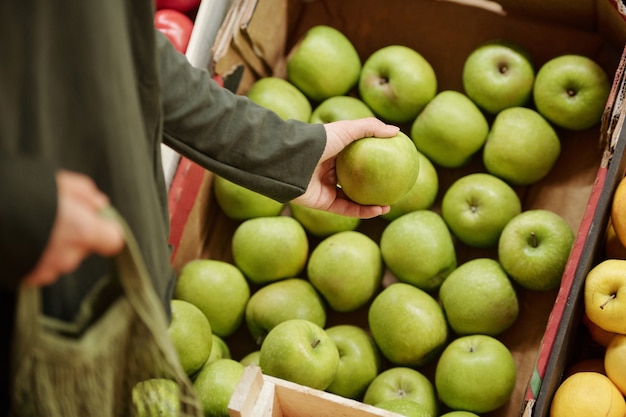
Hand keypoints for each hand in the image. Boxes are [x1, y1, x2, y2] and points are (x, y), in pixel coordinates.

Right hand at [22, 171, 124, 286]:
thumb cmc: (17, 192)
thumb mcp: (57, 183)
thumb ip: (85, 194)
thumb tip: (101, 205)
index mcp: (81, 230)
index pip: (113, 241)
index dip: (104, 229)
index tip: (94, 219)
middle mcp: (66, 256)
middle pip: (83, 248)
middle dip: (73, 234)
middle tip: (52, 216)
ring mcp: (44, 271)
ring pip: (60, 259)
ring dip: (51, 246)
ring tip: (30, 225)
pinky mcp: (25, 278)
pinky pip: (39, 268)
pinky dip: (33, 256)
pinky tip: (20, 239)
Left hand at [292, 117, 398, 217]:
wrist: (294, 161)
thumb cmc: (319, 141)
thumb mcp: (347, 129)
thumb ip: (370, 128)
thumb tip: (397, 131)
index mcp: (334, 152)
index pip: (356, 157)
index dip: (373, 161)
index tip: (391, 163)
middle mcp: (329, 170)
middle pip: (354, 180)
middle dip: (372, 186)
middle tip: (391, 188)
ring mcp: (326, 187)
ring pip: (352, 198)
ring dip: (370, 204)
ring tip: (389, 205)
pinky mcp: (323, 202)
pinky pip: (346, 209)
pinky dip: (362, 211)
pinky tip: (379, 210)